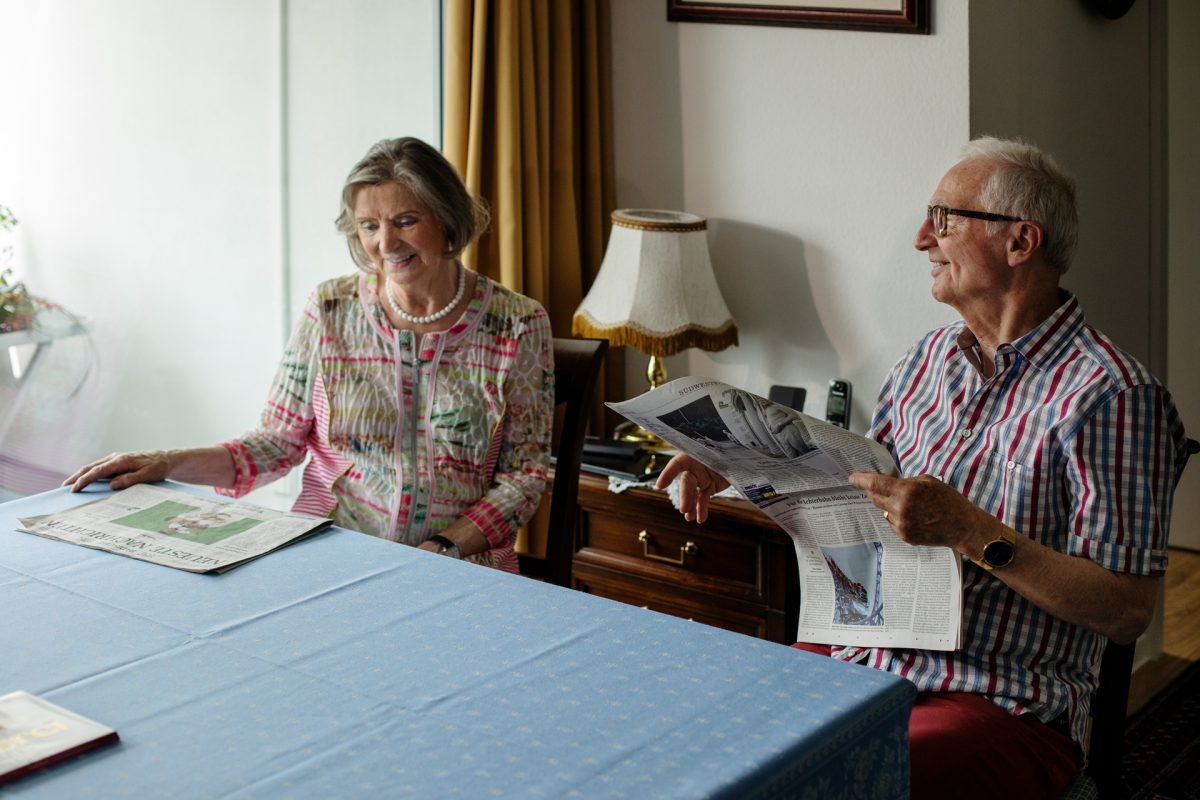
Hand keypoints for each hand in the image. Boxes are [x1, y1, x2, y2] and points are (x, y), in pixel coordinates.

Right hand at [63, 451, 176, 492]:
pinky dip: (89, 474)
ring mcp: (114, 459)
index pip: (98, 471)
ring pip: (93, 466)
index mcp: (121, 461)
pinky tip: (84, 482)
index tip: (74, 489)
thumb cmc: (157, 468)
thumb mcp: (147, 475)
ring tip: (69, 486)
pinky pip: (99, 468)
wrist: (165, 459)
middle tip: (64, 488)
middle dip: (76, 477)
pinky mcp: (116, 463)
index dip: (84, 480)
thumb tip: (111, 485)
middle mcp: (115, 458)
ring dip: (80, 475)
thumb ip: (129, 480)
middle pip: (90, 467)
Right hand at [655, 454, 729, 523]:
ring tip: (688, 517)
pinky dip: (701, 510)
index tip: (660, 486)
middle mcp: (695, 466)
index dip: (668, 473)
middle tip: (683, 509)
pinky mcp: (709, 487)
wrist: (740, 456)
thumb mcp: (726, 452)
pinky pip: (703, 499)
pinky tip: (700, 519)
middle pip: (686, 482)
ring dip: (690, 505)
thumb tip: (709, 469)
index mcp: (694, 454)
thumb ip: (720, 459)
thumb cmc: (731, 450)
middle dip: (684, 496)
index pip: (678, 463)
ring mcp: (701, 478)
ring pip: (692, 493)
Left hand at [848, 471, 998, 557]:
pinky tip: (913, 515)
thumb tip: (886, 482)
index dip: (861, 480)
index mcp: (906, 492)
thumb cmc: (948, 500)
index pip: (875, 484)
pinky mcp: (905, 537)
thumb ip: (905, 482)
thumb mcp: (927, 481)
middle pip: (875, 498)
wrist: (963, 527)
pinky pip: (892, 523)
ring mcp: (902, 525)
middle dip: (876, 491)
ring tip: (909, 504)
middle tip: (882, 487)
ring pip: (883, 511)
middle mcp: (901, 510)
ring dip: (889, 505)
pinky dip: (897, 517)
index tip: (852, 478)